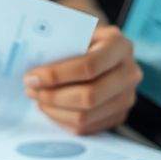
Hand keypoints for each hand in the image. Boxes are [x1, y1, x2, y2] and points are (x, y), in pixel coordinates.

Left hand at [23, 25, 141, 134]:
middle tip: (31, 90)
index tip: (31, 77)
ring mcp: (127, 97)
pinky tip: (50, 108)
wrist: (101, 48)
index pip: (88, 66)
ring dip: (54, 110)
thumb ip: (57, 47)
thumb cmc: (80, 39)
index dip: (56, 75)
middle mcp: (130, 73)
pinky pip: (86, 128)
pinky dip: (62, 120)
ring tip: (38, 99)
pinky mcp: (118, 116)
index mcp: (119, 46)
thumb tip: (33, 73)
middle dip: (53, 96)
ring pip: (85, 116)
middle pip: (89, 96)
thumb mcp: (73, 32)